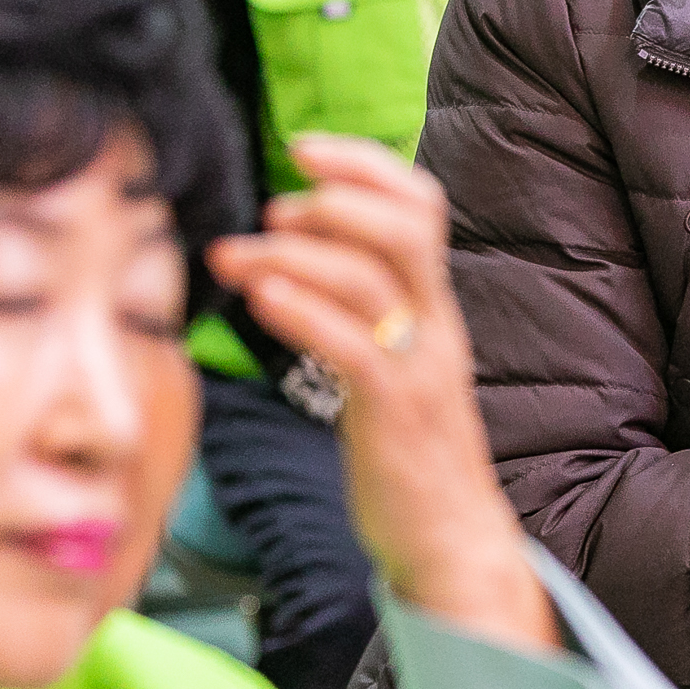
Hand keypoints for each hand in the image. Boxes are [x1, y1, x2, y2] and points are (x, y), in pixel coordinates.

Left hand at [205, 135, 556, 650]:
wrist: (453, 540)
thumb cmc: (410, 458)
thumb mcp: (394, 369)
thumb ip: (366, 315)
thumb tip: (304, 264)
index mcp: (436, 310)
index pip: (424, 207)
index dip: (368, 165)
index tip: (306, 148)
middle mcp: (436, 326)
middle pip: (408, 226)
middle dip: (336, 196)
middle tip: (274, 208)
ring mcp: (420, 367)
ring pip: (372, 278)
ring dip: (294, 252)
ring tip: (236, 254)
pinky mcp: (394, 412)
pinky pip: (353, 345)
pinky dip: (304, 311)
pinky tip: (262, 297)